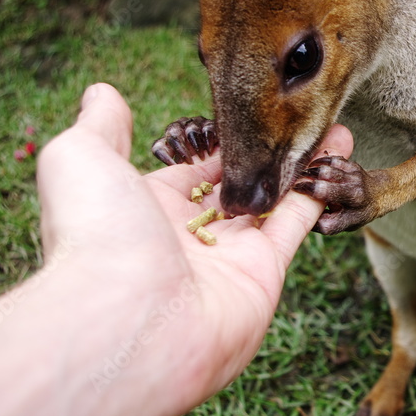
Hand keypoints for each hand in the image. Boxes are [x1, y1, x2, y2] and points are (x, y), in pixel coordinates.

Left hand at [36, 83, 353, 408]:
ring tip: (334, 127)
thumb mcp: (79, 159)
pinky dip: (316, 191)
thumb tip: (103, 93)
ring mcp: (229, 256)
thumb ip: (99, 125)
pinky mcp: (265, 273)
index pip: (192, 165)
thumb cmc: (94, 237)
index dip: (221, 136)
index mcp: (146, 208)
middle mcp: (189, 234)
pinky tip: (336, 155)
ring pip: (273, 199)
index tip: (251, 106)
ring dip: (303, 163)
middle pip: (238, 182)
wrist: (126, 323)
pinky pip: (295, 223)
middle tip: (299, 114)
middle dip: (268, 150)